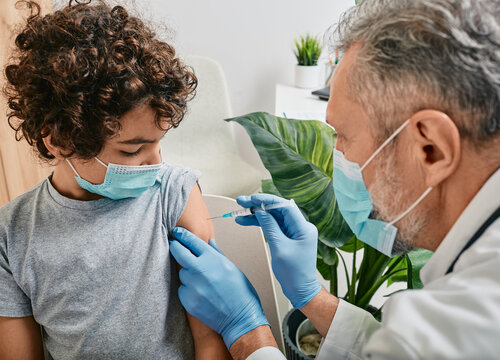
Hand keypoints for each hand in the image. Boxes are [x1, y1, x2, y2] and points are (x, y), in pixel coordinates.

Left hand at [169, 227, 269, 348]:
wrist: (240, 318)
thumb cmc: (240, 293)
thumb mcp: (232, 268)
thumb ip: (217, 253)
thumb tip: (210, 242)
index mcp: (213, 260)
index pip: (192, 241)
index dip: (182, 235)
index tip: (177, 232)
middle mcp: (201, 270)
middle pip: (178, 253)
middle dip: (175, 247)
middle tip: (174, 244)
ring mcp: (193, 286)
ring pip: (182, 273)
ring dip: (187, 273)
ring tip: (202, 281)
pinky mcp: (188, 300)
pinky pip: (182, 289)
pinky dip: (188, 289)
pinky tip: (201, 293)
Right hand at [236, 194, 321, 308]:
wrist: (300, 289)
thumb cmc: (294, 273)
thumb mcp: (279, 248)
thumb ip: (270, 227)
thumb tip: (261, 211)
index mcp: (303, 228)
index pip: (285, 206)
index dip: (267, 200)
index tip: (253, 198)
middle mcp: (301, 227)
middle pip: (277, 209)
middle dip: (259, 205)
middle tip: (242, 202)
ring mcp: (295, 231)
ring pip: (273, 217)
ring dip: (256, 214)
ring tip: (239, 213)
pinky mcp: (288, 236)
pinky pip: (273, 225)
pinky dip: (260, 223)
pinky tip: (246, 221)